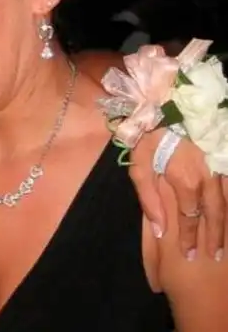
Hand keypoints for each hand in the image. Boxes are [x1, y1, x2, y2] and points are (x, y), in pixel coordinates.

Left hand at [130, 129, 226, 259]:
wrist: (169, 103)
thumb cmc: (150, 135)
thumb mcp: (140, 166)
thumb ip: (149, 200)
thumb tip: (160, 230)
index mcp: (186, 183)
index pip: (190, 219)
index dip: (191, 238)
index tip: (191, 254)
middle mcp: (209, 180)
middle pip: (214, 216)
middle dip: (215, 238)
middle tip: (216, 256)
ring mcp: (221, 168)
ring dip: (226, 224)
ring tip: (226, 242)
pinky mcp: (225, 158)